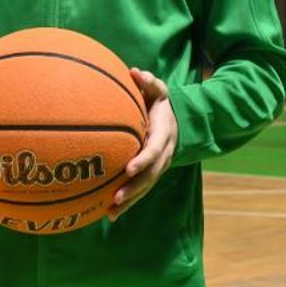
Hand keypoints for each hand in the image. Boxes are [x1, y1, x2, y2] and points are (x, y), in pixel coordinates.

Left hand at [109, 68, 177, 221]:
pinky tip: (108, 214)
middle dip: (133, 188)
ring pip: (145, 188)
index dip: (143, 160)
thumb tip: (135, 72)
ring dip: (129, 201)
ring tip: (111, 212)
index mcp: (163, 136)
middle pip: (150, 176)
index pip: (154, 151)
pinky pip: (139, 191)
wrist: (176, 121)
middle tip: (115, 198)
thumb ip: (149, 82)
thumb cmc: (160, 104)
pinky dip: (127, 203)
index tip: (129, 168)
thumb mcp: (158, 90)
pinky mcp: (151, 175)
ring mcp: (158, 168)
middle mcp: (163, 155)